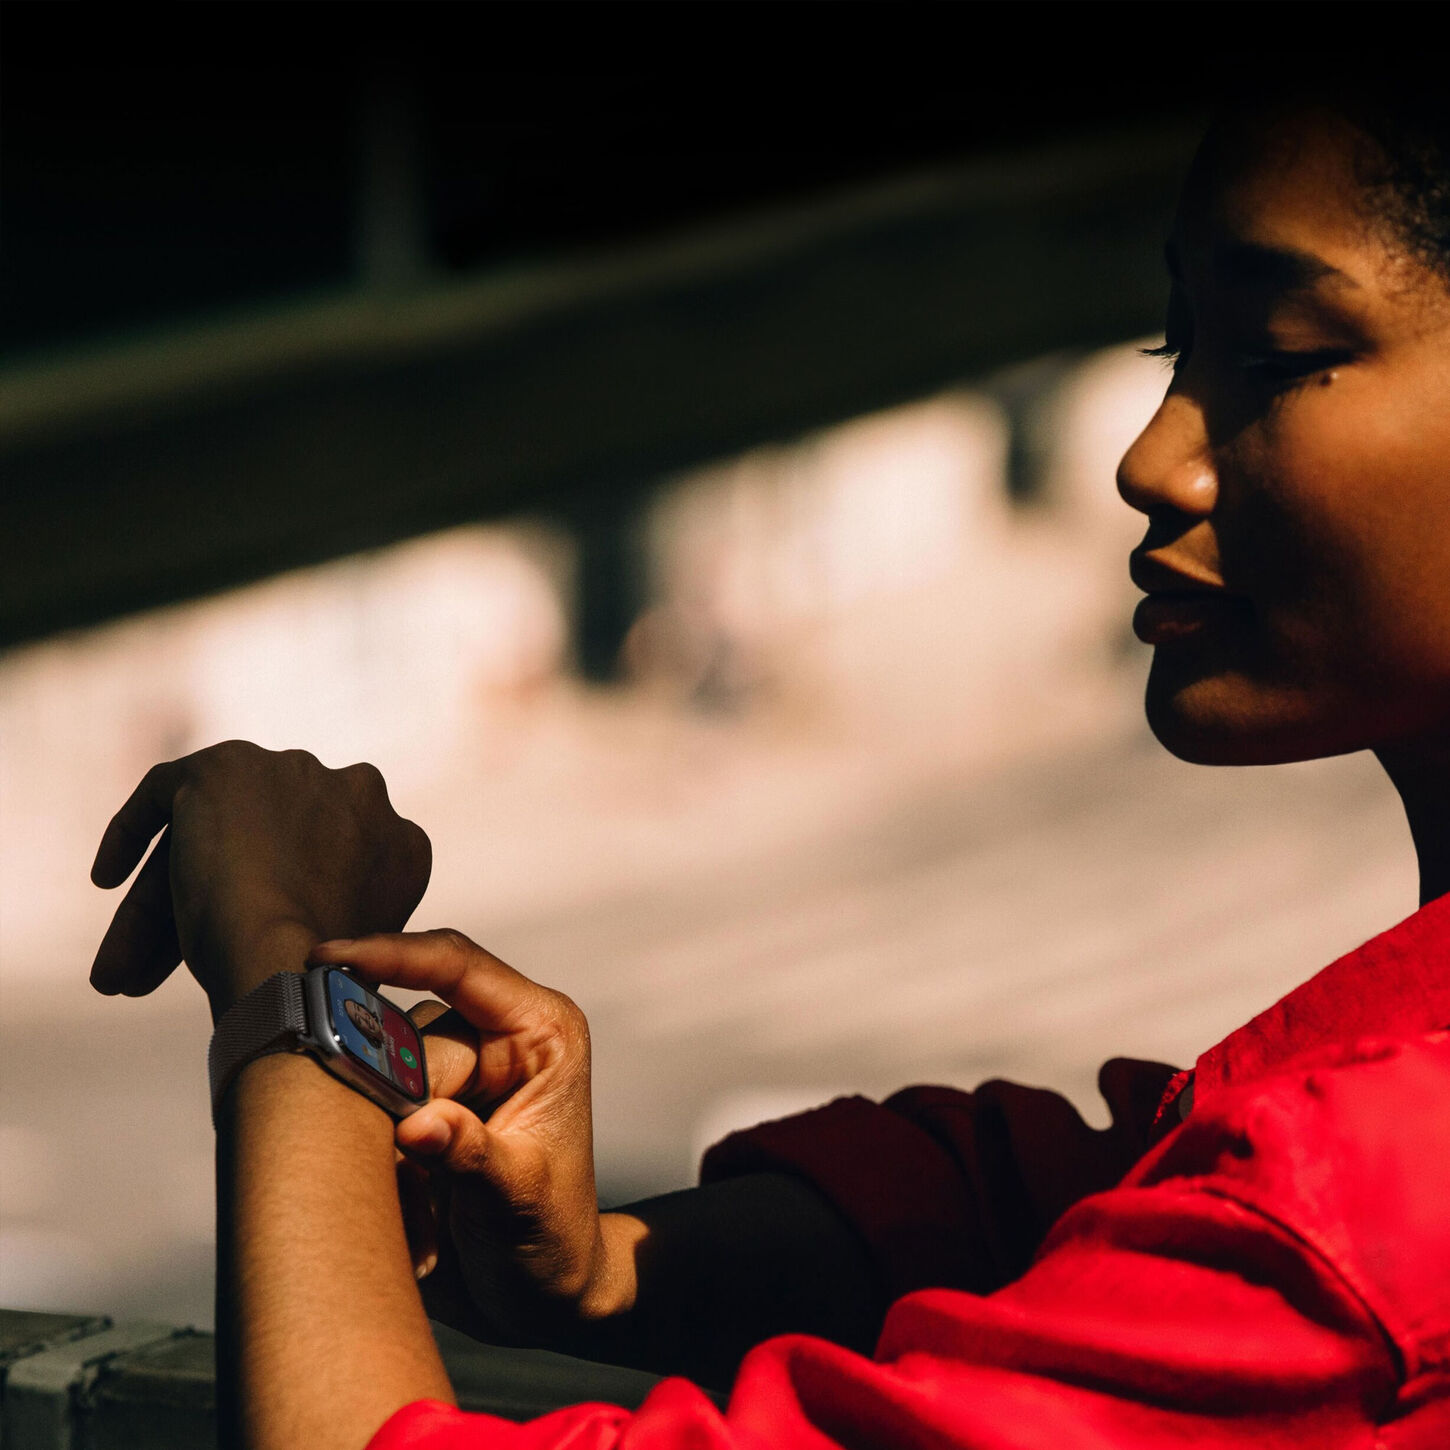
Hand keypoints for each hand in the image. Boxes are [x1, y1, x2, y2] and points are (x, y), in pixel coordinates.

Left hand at [90, 741, 430, 1016]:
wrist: (290, 963)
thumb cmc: (318, 980)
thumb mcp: (354, 944)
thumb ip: (338, 911)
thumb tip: (301, 931)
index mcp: (401, 841)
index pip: (330, 862)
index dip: (286, 903)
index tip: (250, 948)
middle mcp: (358, 791)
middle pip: (270, 845)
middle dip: (222, 903)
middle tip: (169, 972)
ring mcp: (295, 771)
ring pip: (218, 836)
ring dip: (169, 902)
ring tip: (123, 974)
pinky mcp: (229, 765)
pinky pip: (167, 791)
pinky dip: (132, 834)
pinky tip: (107, 878)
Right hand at [308, 929, 624, 1342]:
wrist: (538, 1293)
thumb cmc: (551, 1239)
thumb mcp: (522, 1200)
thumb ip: (474, 1155)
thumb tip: (416, 1123)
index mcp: (540, 1030)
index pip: (459, 966)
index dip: (392, 955)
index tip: (327, 960)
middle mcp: (496, 1036)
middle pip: (405, 1033)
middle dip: (389, 1099)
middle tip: (401, 1162)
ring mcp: (455, 1069)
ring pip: (376, 1075)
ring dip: (384, 1144)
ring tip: (424, 1209)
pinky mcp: (418, 1104)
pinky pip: (367, 1116)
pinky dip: (379, 1170)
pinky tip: (419, 1222)